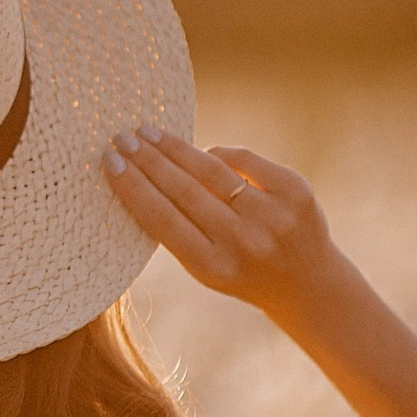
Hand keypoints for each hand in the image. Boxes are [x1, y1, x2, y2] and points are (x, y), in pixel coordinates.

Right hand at [102, 126, 343, 316]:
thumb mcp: (204, 267)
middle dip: (147, 159)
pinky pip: (243, 159)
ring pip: (211, 169)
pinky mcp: (295, 192)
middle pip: (182, 189)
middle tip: (122, 138)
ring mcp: (272, 216)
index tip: (110, 162)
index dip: (132, 186)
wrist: (306, 283)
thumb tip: (143, 172)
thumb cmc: (240, 271)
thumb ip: (179, 230)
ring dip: (175, 148)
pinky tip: (200, 151)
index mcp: (212, 267)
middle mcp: (243, 242)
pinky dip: (219, 153)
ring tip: (150, 133)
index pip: (161, 218)